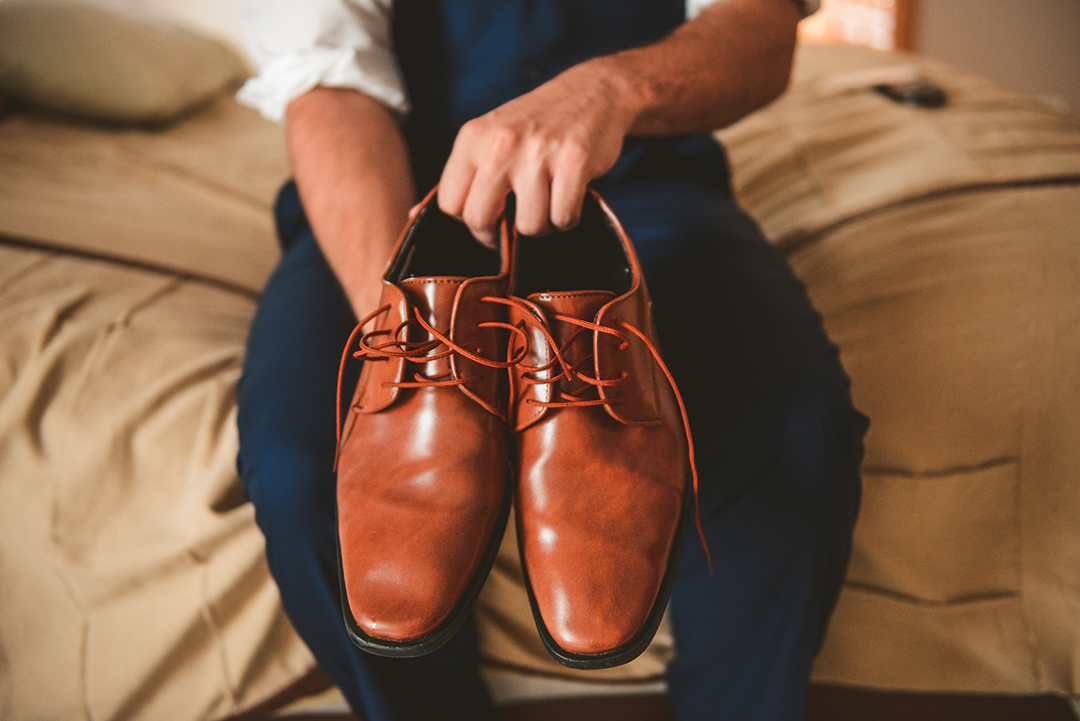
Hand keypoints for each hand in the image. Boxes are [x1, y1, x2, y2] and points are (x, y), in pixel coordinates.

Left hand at [437, 62, 636, 246]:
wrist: (592, 91)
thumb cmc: (535, 124)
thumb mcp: (488, 138)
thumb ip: (457, 177)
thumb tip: (414, 214)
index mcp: (471, 138)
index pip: (450, 205)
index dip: (470, 221)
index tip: (490, 217)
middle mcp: (500, 144)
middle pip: (480, 220)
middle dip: (500, 233)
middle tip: (515, 220)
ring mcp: (538, 152)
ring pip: (528, 226)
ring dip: (542, 224)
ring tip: (549, 199)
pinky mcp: (574, 161)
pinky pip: (563, 218)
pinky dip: (568, 217)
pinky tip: (569, 194)